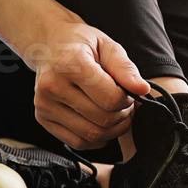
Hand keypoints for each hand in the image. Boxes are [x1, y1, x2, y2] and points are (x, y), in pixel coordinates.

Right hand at [28, 22, 150, 148]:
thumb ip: (125, 68)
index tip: (127, 91)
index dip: (127, 99)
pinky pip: (78, 143)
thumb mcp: (107, 46)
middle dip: (122, 115)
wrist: (47, 47)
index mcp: (70, 64)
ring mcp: (45, 105)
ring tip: (114, 112)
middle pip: (103, 119)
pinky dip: (96, 138)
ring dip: (112, 129)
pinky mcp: (43, 119)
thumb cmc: (80, 45)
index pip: (110, 98)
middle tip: (124, 103)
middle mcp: (52, 86)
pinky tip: (99, 122)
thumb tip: (143, 90)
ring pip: (92, 135)